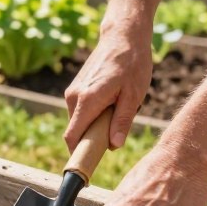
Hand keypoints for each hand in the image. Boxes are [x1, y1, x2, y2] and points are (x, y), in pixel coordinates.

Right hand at [64, 26, 152, 151]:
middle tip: (117, 134)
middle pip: (76, 132)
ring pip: (79, 122)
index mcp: (88, 100)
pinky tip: (113, 101)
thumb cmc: (132, 64)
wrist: (122, 36)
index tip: (87, 169)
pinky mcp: (76, 88)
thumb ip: (122, 122)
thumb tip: (113, 145)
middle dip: (92, 140)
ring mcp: (73, 92)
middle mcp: (74, 96)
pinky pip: (81, 112)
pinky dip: (94, 115)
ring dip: (95, 126)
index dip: (77, 155)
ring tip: (118, 109)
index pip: (72, 137)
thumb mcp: (134, 96)